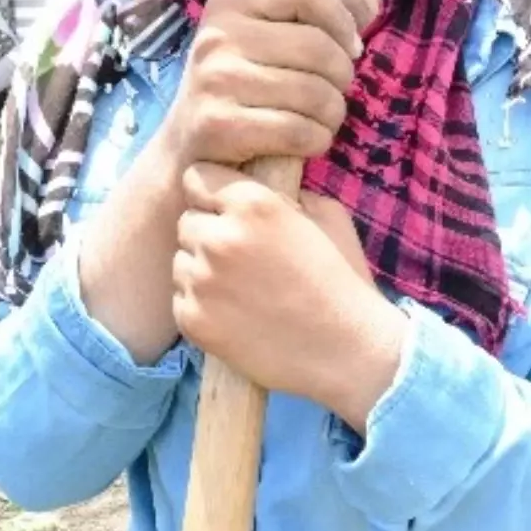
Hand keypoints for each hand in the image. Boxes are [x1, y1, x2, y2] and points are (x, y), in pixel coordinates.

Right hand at [159, 0, 379, 176]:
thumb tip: (370, 0)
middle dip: (342, 77)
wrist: (184, 154)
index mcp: (228, 5)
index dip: (339, 18)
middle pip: (316, 46)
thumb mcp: (268, 48)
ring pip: (313, 92)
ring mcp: (213, 81)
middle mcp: (216, 37)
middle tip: (334, 94)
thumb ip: (317, 23)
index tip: (349, 49)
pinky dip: (317, 140)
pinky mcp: (216, 126)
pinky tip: (309, 142)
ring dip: (333, 114)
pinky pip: (297, 130)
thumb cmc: (239, 94)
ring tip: (323, 120)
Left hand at [172, 164, 405, 433]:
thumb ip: (286, 193)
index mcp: (252, 204)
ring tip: (243, 290)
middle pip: (187, 221)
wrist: (348, 352)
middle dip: (208, 233)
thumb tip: (261, 185)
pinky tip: (237, 315)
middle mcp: (220, 238)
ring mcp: (203, 281)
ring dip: (203, 270)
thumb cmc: (343, 281)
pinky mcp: (193, 320)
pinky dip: (202, 305)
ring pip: (181, 261)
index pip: (196, 178)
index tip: (227, 211)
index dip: (212, 194)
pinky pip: (181, 298)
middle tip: (242, 257)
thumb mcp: (327, 216)